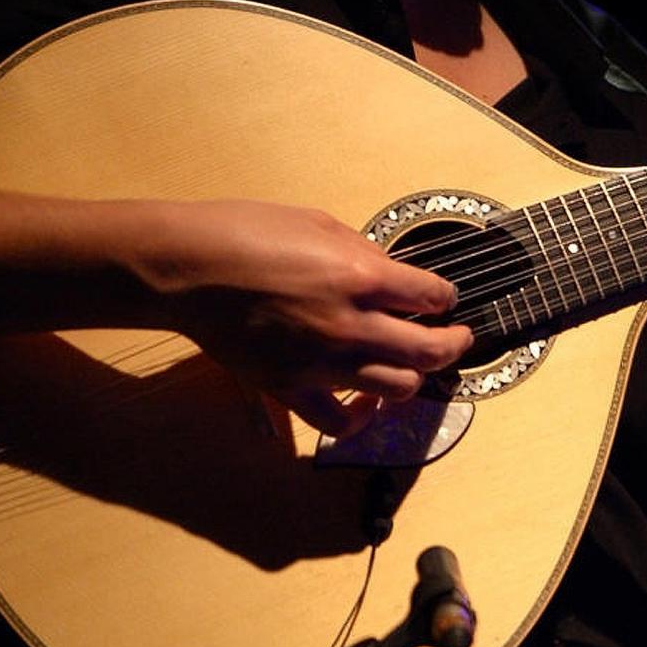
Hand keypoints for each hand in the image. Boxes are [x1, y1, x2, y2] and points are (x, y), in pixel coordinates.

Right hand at [135, 200, 472, 437]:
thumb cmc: (245, 234)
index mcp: (360, 277)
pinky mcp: (291, 388)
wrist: (188, 269)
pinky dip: (362, 417)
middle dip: (454, 344)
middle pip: (430, 351)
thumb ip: (366, 253)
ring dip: (415, 377)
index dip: (446, 297)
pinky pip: (340, 423)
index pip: (432, 296)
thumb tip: (395, 275)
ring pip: (398, 388)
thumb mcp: (320, 224)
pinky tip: (369, 401)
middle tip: (458, 338)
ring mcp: (322, 363)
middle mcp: (350, 325)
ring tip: (415, 365)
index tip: (444, 298)